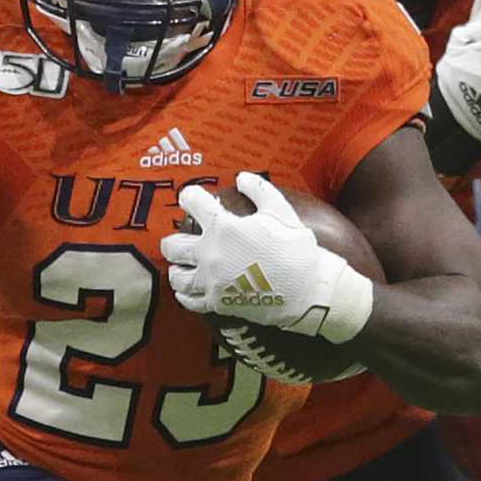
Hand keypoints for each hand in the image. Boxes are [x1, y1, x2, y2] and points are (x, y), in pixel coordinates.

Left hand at [161, 173, 373, 343]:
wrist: (307, 289)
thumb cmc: (295, 248)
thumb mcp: (281, 211)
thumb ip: (258, 189)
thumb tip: (241, 178)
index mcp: (223, 227)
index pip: (192, 202)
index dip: (189, 197)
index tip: (191, 198)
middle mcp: (210, 253)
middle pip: (172, 245)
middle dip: (173, 239)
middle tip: (180, 238)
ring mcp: (211, 281)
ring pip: (177, 275)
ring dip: (177, 267)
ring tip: (181, 265)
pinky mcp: (217, 303)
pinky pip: (189, 300)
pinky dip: (184, 294)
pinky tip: (187, 289)